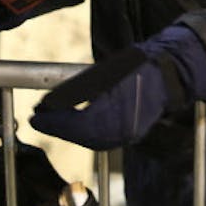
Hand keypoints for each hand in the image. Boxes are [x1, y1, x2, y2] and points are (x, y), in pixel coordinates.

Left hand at [31, 25, 205, 150]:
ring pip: (92, 141)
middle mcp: (126, 126)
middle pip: (84, 136)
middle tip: (37, 118)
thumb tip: (50, 102)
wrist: (170, 73)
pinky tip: (71, 125)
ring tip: (50, 120)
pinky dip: (83, 134)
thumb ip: (77, 89)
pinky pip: (101, 140)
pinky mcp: (131, 135)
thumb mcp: (104, 71)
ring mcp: (130, 134)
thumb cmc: (138, 64)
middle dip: (58, 128)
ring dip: (69, 132)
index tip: (35, 116)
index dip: (55, 121)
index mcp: (120, 107)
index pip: (80, 122)